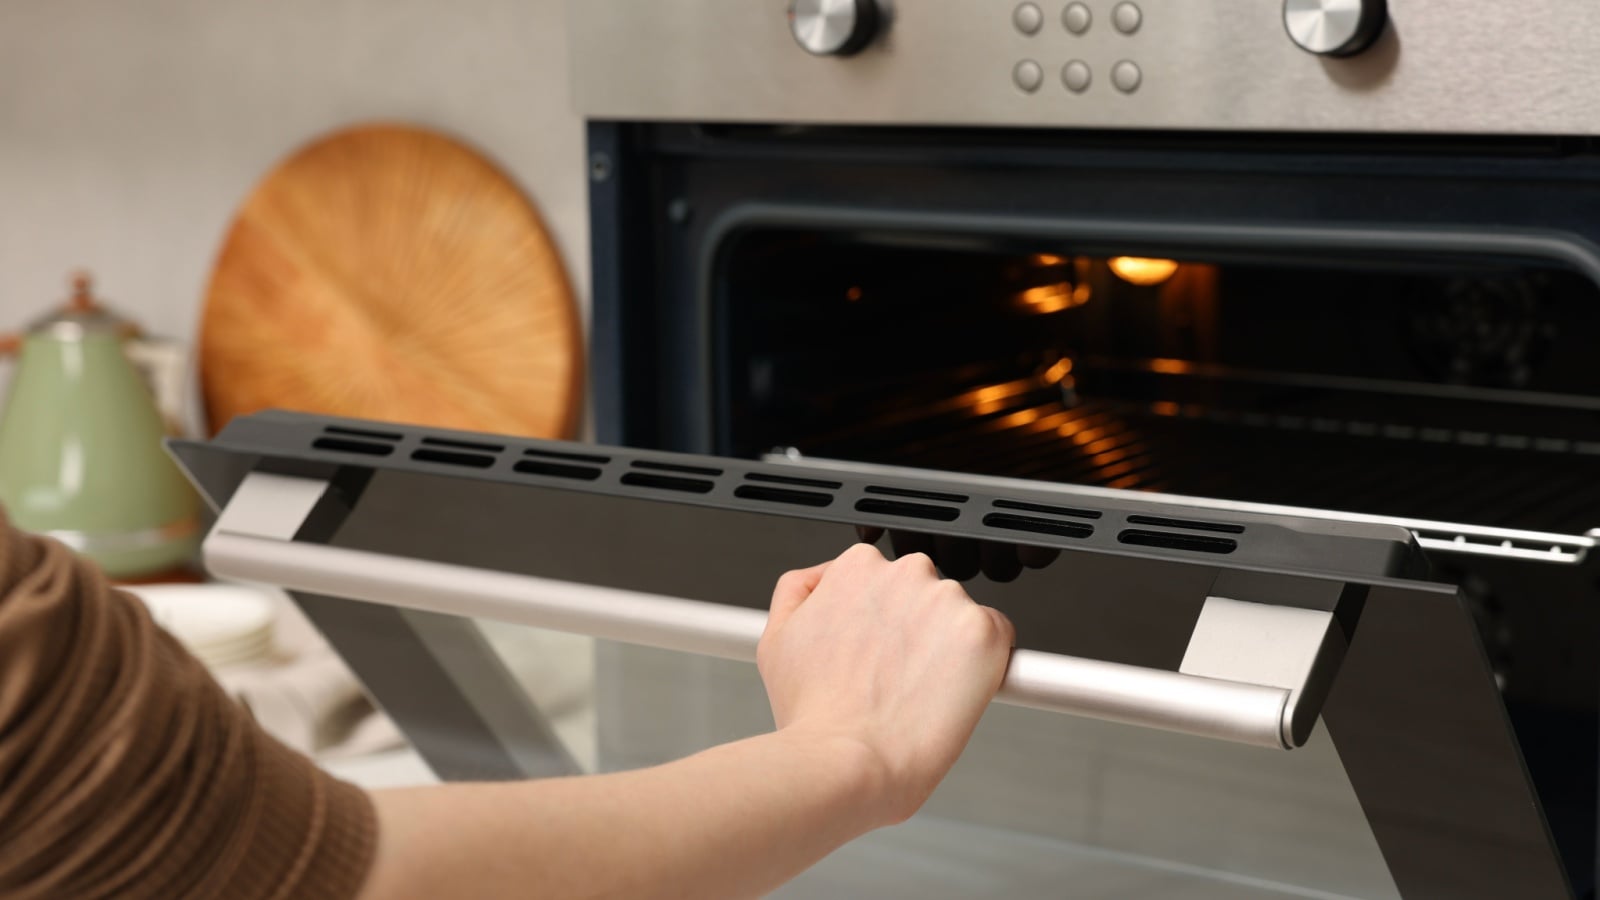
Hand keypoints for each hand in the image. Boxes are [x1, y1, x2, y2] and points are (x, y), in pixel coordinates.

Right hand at [756, 543, 1014, 826]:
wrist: (847, 762)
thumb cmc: (814, 716)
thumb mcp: (778, 639)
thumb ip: (800, 591)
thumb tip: (821, 579)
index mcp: (858, 566)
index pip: (888, 580)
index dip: (886, 621)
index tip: (882, 651)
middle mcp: (906, 571)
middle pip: (927, 595)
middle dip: (919, 630)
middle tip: (898, 676)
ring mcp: (947, 599)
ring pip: (961, 618)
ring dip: (950, 649)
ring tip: (920, 692)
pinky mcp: (983, 632)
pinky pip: (998, 641)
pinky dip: (985, 667)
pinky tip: (950, 696)